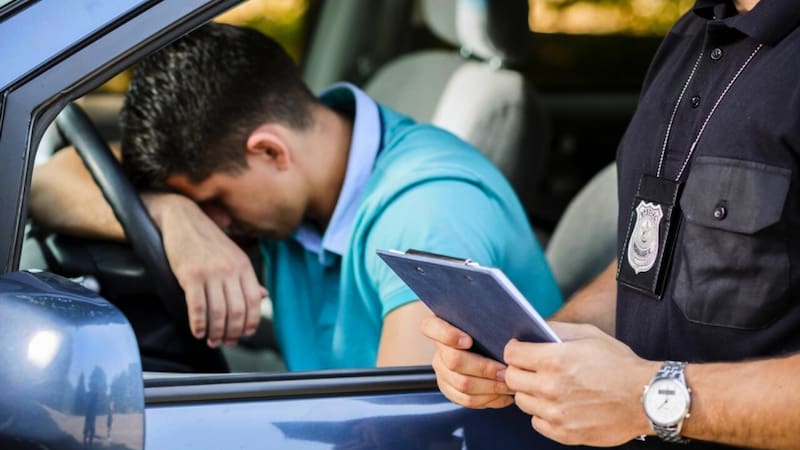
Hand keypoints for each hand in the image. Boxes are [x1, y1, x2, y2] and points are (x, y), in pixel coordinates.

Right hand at [143, 193, 266, 347]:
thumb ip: (247, 278)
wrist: (183, 219)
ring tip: (211, 340)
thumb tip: (263, 296)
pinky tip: (198, 332)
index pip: (254, 301)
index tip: (244, 334)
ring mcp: (211, 272)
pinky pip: (198, 307)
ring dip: (215, 333)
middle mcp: (230, 269)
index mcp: (243, 265)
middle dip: (232, 332)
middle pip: (237, 311)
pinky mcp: (190, 275)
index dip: (250, 322)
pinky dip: (199, 324)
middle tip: (225, 342)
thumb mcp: (233, 256)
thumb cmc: (208, 240)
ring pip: (218, 313)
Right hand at [420, 316, 513, 408]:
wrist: (485, 349)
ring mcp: (442, 372)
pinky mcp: (449, 390)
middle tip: (505, 371)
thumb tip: (506, 334)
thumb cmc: (487, 332)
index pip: (431, 327)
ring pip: (461, 384)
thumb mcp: (485, 323)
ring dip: (489, 387)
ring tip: (508, 385)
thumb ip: (487, 323)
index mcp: (440, 327)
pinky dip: (487, 400)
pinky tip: (503, 396)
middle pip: (454, 361)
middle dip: (483, 368)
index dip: (447, 335)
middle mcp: (438, 350)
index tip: (468, 341)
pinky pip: (465, 399)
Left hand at [503, 322, 656, 445]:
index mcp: (553, 360)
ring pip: (522, 401)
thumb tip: (535, 329)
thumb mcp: (589, 335)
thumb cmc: (620, 365)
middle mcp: (550, 387)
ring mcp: (556, 413)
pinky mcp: (564, 433)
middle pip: (511, 378)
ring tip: (549, 388)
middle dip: (519, 371)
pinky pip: (536, 422)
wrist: (646, 398)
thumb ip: (557, 330)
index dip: (515, 350)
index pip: (511, 354)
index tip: (520, 351)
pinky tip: (558, 405)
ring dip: (531, 393)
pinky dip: (543, 414)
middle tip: (532, 370)